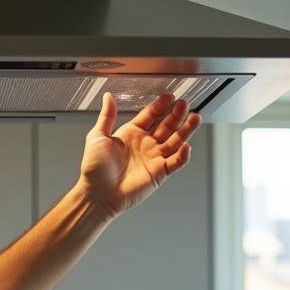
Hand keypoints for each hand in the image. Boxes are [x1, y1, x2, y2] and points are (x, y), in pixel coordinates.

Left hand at [76, 91, 201, 220]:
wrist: (98, 193)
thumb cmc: (94, 169)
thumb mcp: (97, 136)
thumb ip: (107, 116)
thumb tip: (108, 97)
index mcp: (131, 134)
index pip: (150, 115)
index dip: (161, 105)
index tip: (170, 96)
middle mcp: (145, 144)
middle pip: (166, 126)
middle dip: (176, 115)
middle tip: (184, 104)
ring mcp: (153, 158)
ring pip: (175, 141)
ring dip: (186, 130)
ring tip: (195, 118)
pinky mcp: (159, 173)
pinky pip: (175, 162)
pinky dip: (183, 155)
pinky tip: (187, 146)